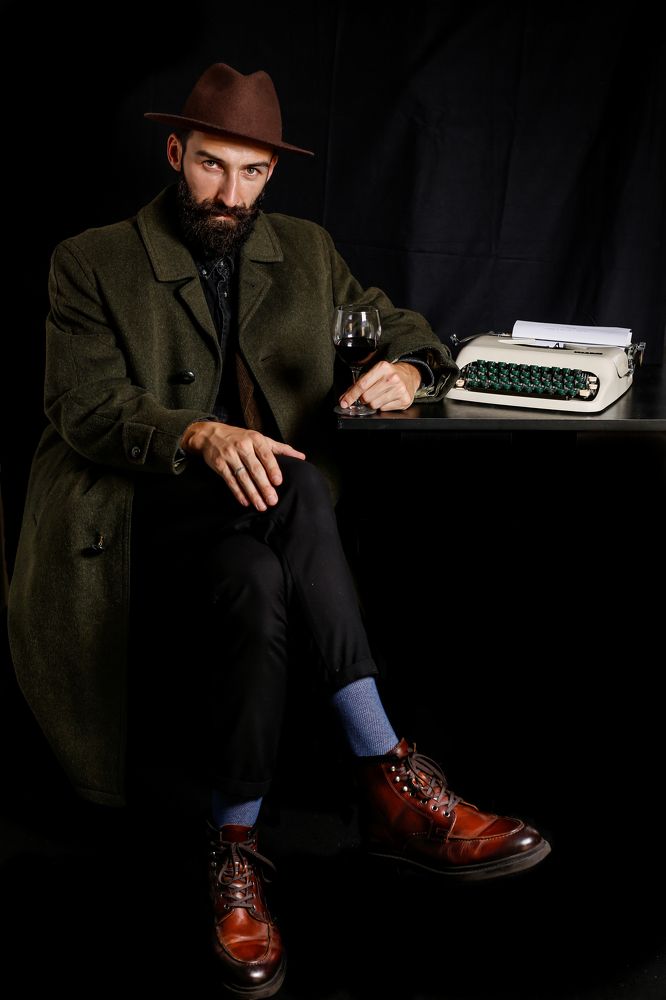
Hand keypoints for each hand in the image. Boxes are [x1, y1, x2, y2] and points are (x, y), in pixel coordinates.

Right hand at [181, 422, 305, 510]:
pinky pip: (230, 481)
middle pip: (255, 469)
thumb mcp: (260, 438)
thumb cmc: (241, 438)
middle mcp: (242, 446)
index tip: (278, 482)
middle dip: (264, 486)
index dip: (272, 469)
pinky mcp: (219, 465)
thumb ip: (281, 448)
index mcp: (255, 439)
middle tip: (272, 501)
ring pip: (243, 477)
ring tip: (261, 506)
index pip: (266, 455)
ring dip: (252, 493)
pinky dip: (238, 492)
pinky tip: (246, 502)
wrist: (211, 434)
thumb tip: (302, 457)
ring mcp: (229, 455)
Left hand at [338, 361, 420, 411]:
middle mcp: (392, 378)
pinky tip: (388, 398)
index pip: (362, 385)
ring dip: (374, 403)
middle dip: (364, 399)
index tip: (344, 402)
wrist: (410, 375)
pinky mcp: (404, 400)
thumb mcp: (374, 373)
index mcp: (382, 368)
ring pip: (375, 405)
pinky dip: (383, 406)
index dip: (351, 395)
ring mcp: (400, 389)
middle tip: (369, 394)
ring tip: (380, 395)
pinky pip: (384, 409)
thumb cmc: (389, 374)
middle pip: (367, 397)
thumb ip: (359, 384)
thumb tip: (345, 398)